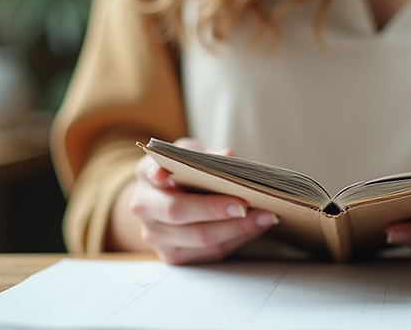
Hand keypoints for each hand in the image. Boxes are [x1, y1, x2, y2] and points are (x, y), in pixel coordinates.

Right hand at [129, 139, 278, 263]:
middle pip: (178, 212)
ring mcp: (156, 236)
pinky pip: (209, 253)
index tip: (176, 173)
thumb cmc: (180, 173)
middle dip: (214, 209)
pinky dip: (237, 239)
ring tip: (265, 216)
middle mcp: (145, 208)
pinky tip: (256, 227)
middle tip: (245, 203)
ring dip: (236, 228)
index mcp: (146, 175)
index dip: (162, 174)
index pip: (152, 175)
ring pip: (198, 238)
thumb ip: (204, 154)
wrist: (163, 202)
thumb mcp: (188, 153)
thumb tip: (227, 157)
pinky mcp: (174, 256)